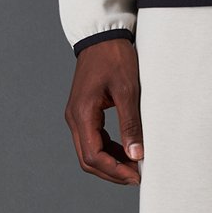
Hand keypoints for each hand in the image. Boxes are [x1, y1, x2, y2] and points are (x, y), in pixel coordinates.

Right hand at [64, 38, 142, 184]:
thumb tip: (136, 155)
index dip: (114, 171)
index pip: (93, 155)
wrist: (103, 36)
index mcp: (82, 114)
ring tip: (135, 166)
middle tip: (136, 176)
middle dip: (112, 172)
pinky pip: (93, 140)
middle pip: (88, 159)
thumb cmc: (115, 58)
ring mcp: (77, 116)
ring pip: (89, 152)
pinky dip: (109, 151)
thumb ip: (131, 125)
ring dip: (111, 163)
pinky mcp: (84, 113)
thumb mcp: (128, 91)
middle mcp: (74, 118)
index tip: (136, 176)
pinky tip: (127, 152)